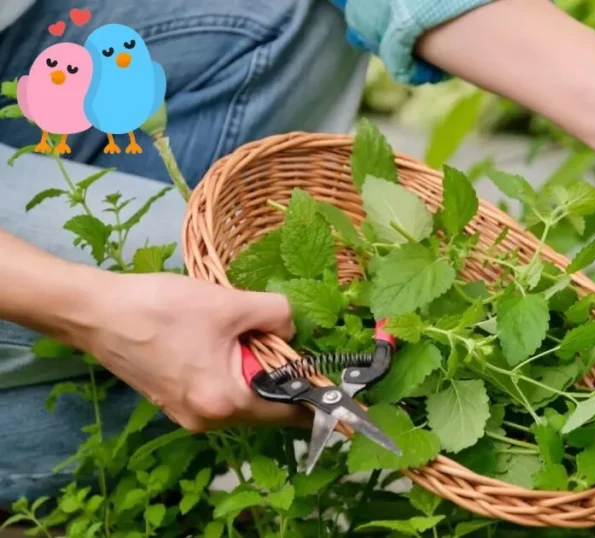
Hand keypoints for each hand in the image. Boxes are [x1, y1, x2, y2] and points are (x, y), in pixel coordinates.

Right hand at [70, 271, 304, 431]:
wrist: (96, 312)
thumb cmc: (163, 308)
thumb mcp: (230, 304)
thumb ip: (276, 317)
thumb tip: (292, 329)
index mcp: (225, 402)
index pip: (288, 412)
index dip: (314, 395)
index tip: (335, 378)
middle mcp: (207, 419)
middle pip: (266, 405)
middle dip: (283, 376)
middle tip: (289, 341)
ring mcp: (188, 413)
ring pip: (243, 395)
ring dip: (256, 369)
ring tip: (253, 334)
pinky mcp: (175, 400)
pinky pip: (219, 390)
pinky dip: (232, 370)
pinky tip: (226, 340)